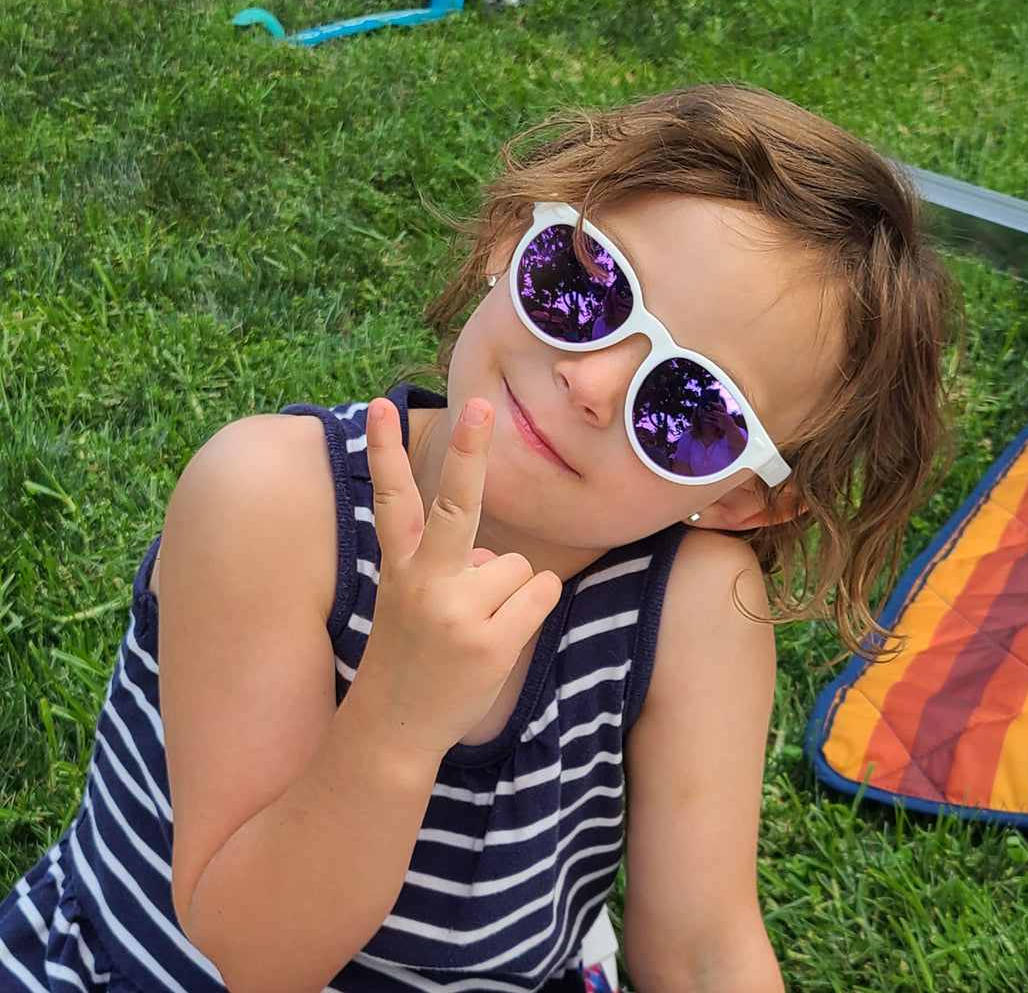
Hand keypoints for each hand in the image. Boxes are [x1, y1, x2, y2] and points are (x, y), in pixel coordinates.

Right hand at [358, 397, 562, 756]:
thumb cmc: (410, 654)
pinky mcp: (489, 641)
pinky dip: (531, 609)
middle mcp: (423, 581)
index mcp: (399, 566)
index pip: (391, 497)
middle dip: (468, 451)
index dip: (385, 450)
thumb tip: (497, 554)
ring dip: (509, 592)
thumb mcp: (407, 599)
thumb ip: (445, 564)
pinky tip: (496, 640)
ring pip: (517, 565)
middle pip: (455, 504)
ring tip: (474, 631)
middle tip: (481, 404)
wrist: (394, 729)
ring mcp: (455, 611)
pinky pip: (540, 592)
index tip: (382, 404)